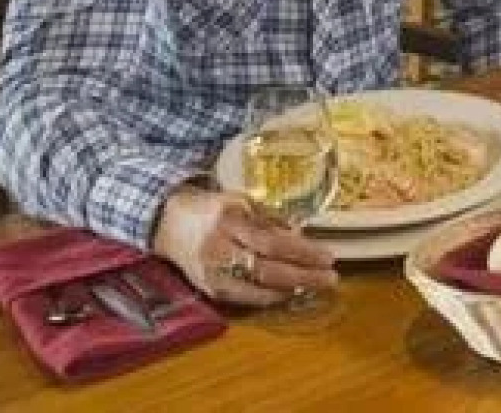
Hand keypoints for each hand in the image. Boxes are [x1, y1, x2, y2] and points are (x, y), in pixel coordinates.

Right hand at [151, 185, 336, 306]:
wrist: (169, 223)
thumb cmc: (213, 209)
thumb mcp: (243, 201)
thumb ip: (272, 218)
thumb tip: (302, 236)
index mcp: (228, 221)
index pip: (271, 242)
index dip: (302, 252)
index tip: (328, 257)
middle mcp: (218, 249)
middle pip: (266, 269)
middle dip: (303, 276)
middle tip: (330, 278)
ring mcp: (211, 273)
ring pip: (255, 289)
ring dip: (289, 290)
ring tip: (315, 285)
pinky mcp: (208, 289)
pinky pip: (243, 299)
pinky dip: (268, 299)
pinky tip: (288, 293)